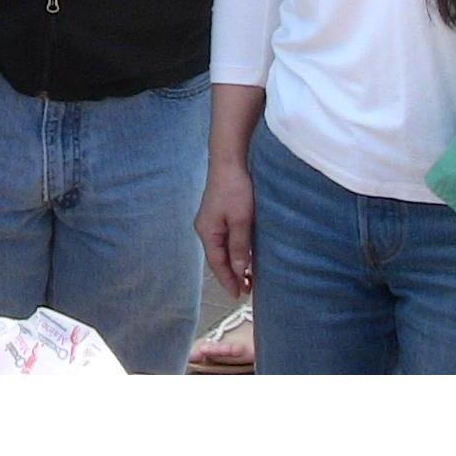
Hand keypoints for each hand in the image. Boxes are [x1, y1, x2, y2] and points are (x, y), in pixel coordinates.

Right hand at [193, 159, 255, 294]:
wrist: (229, 159)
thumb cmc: (235, 188)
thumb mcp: (241, 220)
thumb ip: (239, 246)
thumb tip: (238, 270)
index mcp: (207, 232)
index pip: (217, 264)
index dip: (228, 281)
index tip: (238, 296)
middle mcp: (206, 228)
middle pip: (218, 258)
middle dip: (232, 274)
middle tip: (247, 289)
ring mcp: (211, 220)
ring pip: (223, 248)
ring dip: (235, 262)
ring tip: (249, 276)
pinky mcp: (219, 212)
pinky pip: (226, 237)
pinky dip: (235, 249)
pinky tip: (245, 253)